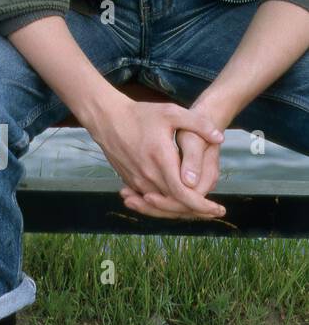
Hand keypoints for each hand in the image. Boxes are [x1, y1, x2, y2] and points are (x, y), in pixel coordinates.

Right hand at [85, 91, 226, 219]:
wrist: (105, 118)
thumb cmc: (139, 114)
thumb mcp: (171, 112)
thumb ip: (198, 123)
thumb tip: (219, 137)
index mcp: (161, 160)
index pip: (184, 195)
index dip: (203, 206)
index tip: (219, 210)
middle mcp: (148, 174)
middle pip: (174, 204)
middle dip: (196, 211)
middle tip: (213, 212)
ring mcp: (136, 179)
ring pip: (161, 205)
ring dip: (179, 209)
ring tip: (198, 209)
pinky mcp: (129, 179)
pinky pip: (148, 199)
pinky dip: (163, 204)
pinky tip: (173, 202)